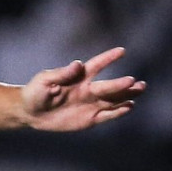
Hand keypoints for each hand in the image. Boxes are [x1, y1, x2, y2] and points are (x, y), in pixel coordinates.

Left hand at [22, 47, 144, 131]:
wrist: (31, 112)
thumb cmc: (36, 91)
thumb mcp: (45, 80)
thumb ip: (62, 73)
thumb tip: (78, 64)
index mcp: (79, 77)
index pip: (96, 65)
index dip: (108, 58)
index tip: (121, 51)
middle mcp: (89, 89)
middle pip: (110, 86)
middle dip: (122, 84)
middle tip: (136, 82)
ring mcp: (91, 104)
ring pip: (113, 99)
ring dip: (127, 95)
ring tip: (140, 89)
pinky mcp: (89, 119)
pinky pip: (107, 115)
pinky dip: (118, 112)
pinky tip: (129, 107)